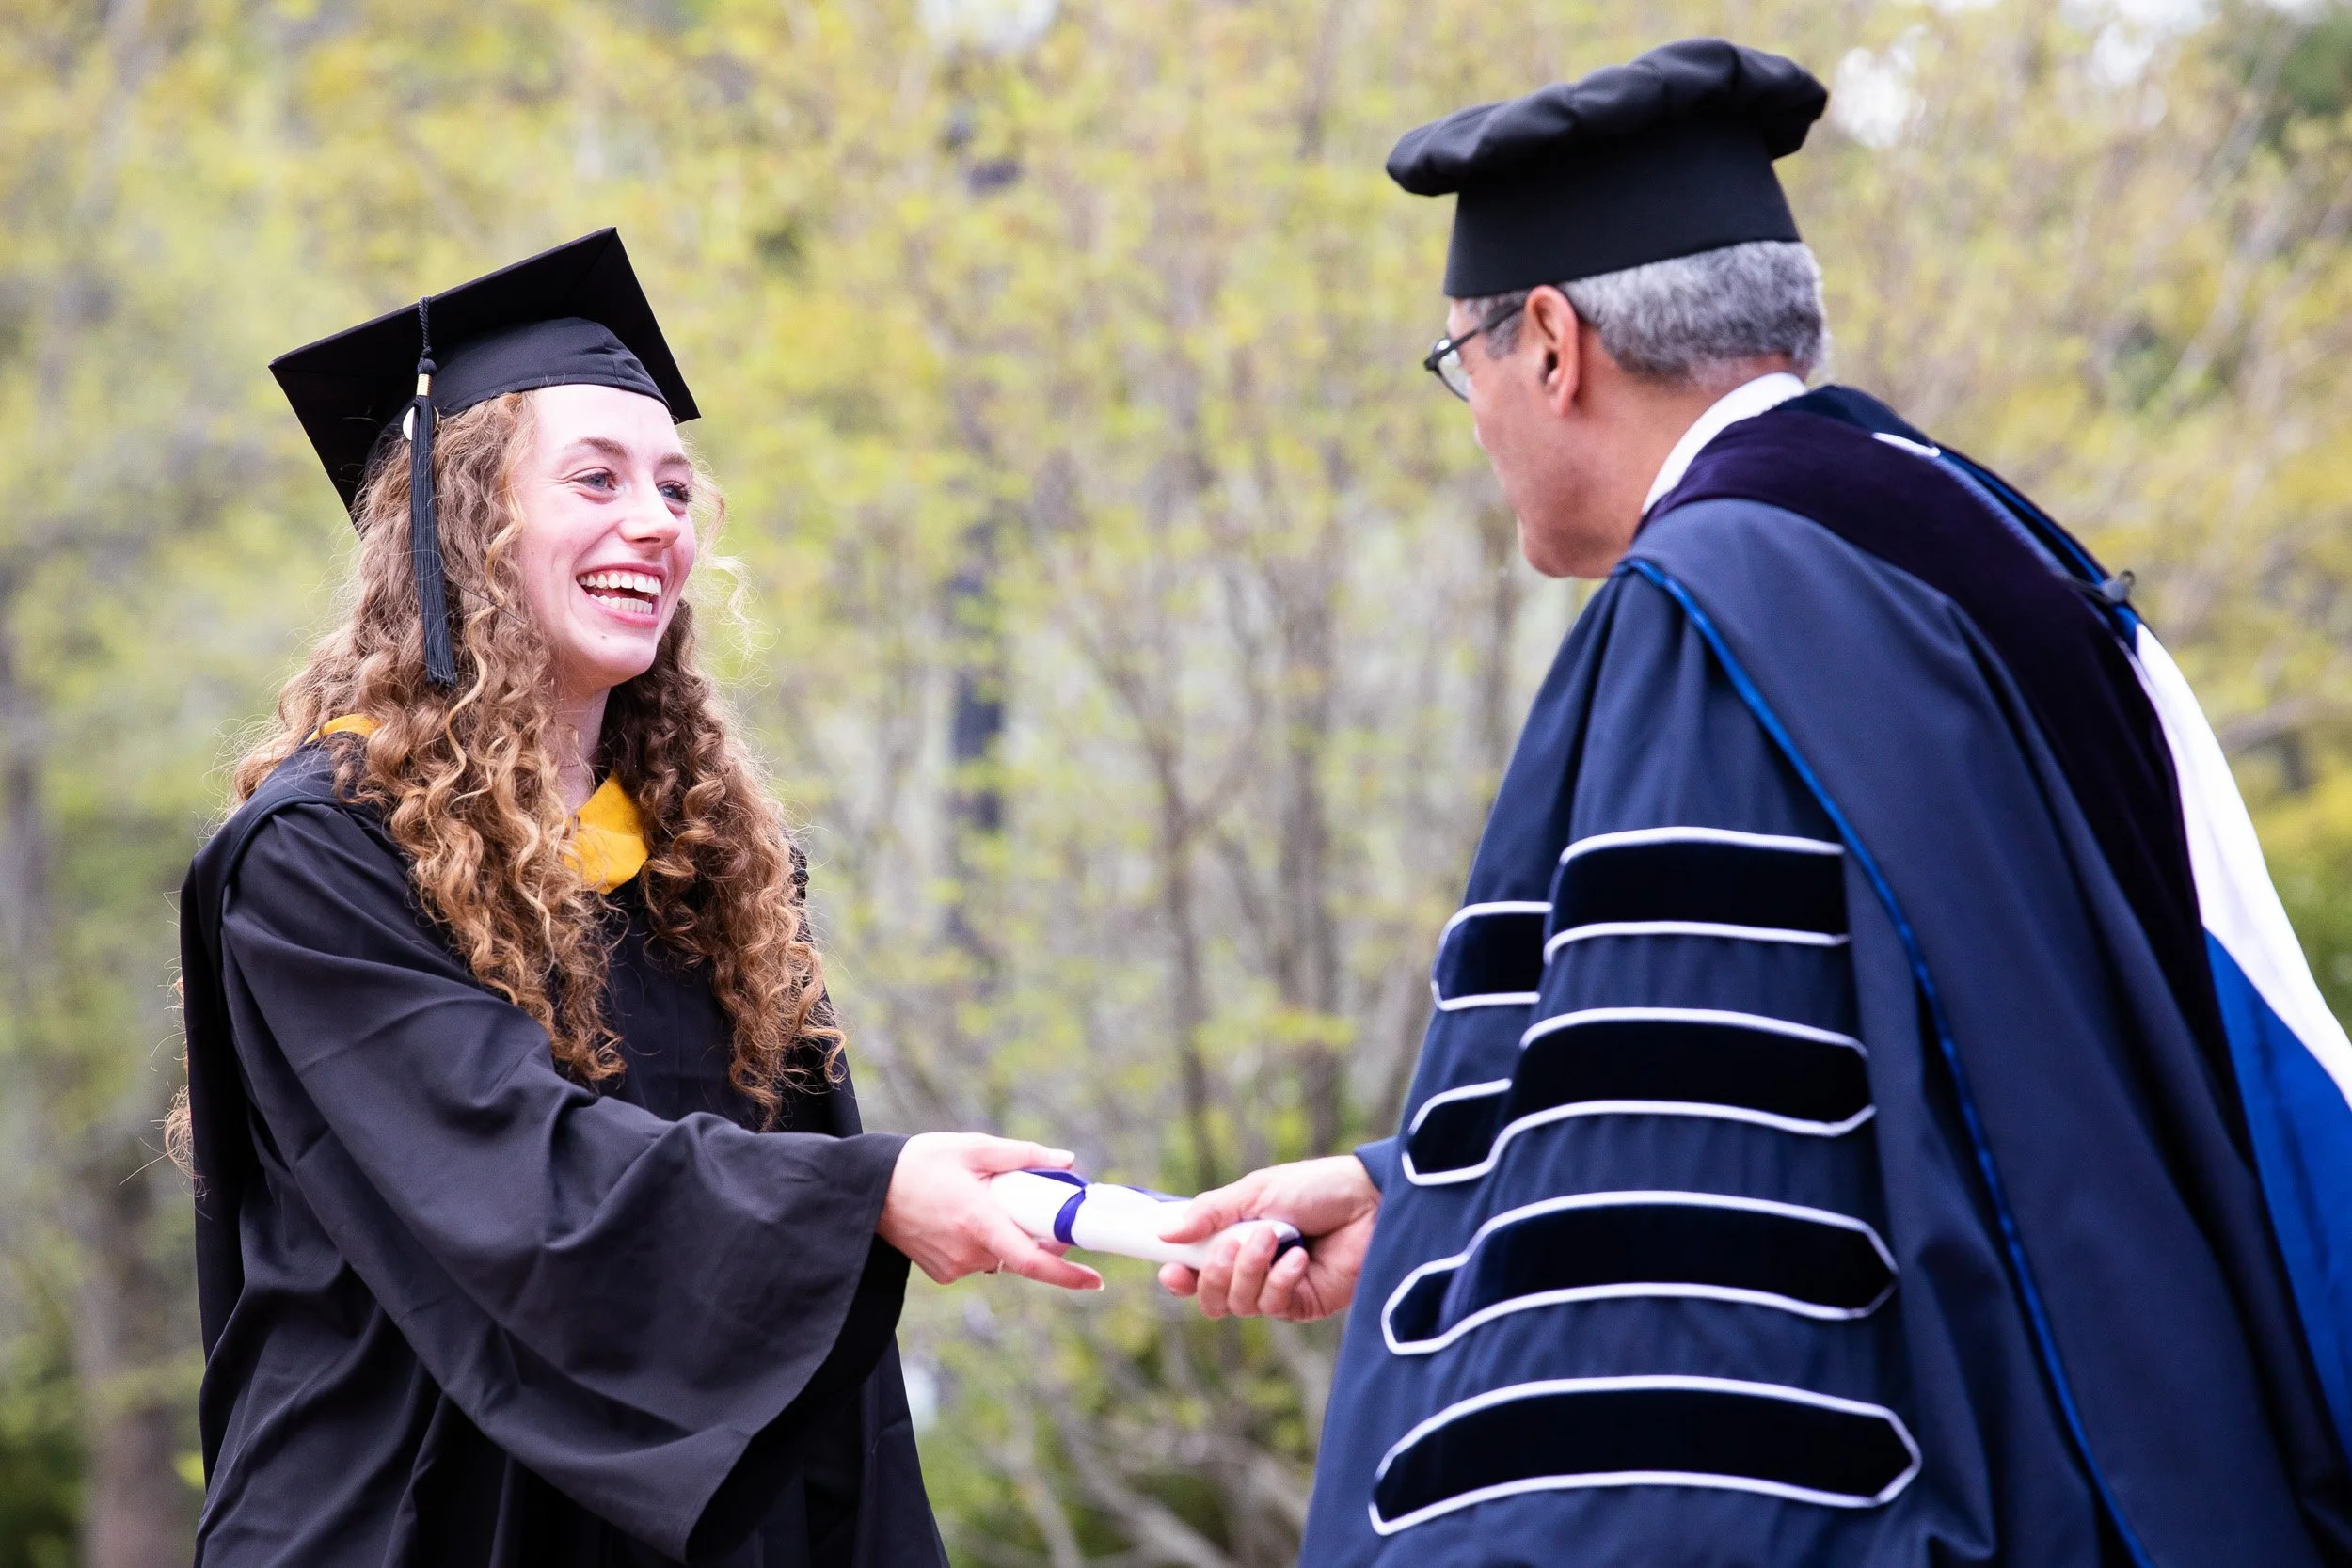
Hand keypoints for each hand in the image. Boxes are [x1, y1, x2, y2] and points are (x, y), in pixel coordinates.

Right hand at [878, 1134, 1103, 1290]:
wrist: (868, 1190)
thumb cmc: (920, 1163)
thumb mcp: (973, 1148)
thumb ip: (1022, 1155)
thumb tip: (1065, 1161)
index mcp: (980, 1222)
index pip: (1033, 1261)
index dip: (1068, 1276)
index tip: (1095, 1281)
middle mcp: (969, 1252)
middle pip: (1021, 1254)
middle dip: (1036, 1235)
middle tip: (1031, 1204)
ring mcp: (955, 1267)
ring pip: (1000, 1257)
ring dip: (1004, 1235)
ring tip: (980, 1201)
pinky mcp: (943, 1273)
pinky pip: (978, 1260)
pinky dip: (982, 1242)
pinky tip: (961, 1216)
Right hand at [1156, 1155, 1379, 1321]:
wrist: (1369, 1200)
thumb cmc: (1315, 1188)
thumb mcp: (1255, 1191)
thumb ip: (1210, 1213)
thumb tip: (1166, 1233)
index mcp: (1235, 1240)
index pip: (1196, 1271)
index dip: (1180, 1278)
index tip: (1172, 1270)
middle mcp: (1253, 1269)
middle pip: (1212, 1298)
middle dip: (1216, 1274)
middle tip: (1231, 1245)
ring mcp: (1278, 1289)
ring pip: (1240, 1305)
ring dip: (1251, 1270)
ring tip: (1274, 1237)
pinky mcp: (1304, 1303)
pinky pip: (1275, 1306)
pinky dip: (1281, 1279)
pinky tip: (1299, 1256)